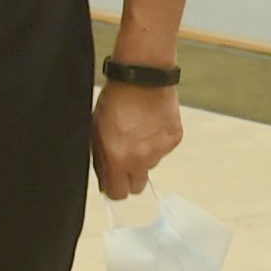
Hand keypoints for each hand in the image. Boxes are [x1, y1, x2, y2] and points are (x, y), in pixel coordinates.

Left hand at [93, 79, 185, 197]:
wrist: (142, 76)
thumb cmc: (116, 98)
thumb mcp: (96, 131)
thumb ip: (101, 159)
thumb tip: (105, 177)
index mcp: (118, 159)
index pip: (118, 194)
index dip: (114, 188)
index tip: (112, 180)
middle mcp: (141, 159)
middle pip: (137, 187)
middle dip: (130, 177)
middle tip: (126, 159)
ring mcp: (160, 149)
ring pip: (151, 165)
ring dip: (144, 156)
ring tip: (138, 133)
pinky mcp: (174, 138)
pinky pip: (164, 149)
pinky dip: (158, 142)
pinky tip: (151, 125)